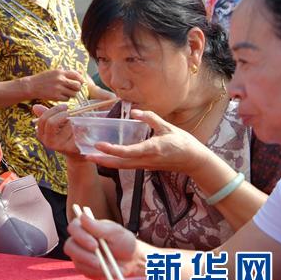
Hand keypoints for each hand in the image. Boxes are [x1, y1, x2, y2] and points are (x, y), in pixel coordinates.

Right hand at [27, 69, 83, 101]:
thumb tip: (81, 72)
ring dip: (71, 94)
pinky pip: (67, 99)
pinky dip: (65, 98)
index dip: (81, 80)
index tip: (80, 83)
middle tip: (73, 89)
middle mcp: (60, 79)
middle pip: (77, 86)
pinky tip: (60, 96)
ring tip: (66, 93)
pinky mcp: (55, 96)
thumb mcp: (54, 72)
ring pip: (73, 94)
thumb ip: (66, 72)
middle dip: (77, 88)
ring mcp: (58, 88)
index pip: (77, 75)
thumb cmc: (43, 79)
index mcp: (60, 72)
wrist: (31, 86)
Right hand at [33, 103, 83, 158]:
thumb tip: (35, 106)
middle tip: (70, 112)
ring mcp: (59, 146)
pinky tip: (82, 129)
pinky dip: (81, 127)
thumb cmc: (65, 134)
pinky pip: (76, 132)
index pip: (43, 119)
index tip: (65, 107)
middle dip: (62, 114)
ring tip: (76, 123)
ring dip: (73, 122)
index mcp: (41, 134)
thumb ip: (46, 115)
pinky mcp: (70, 148)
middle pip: (51, 123)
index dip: (54, 110)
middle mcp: (48, 142)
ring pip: (66, 126)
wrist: (77, 152)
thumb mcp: (55, 124)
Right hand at [64, 213, 144, 279]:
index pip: (73, 228)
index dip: (80, 237)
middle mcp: (78, 241)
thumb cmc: (123, 242)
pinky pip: (85, 272)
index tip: (95, 245)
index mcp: (84, 227)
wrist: (131, 260)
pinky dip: (97, 273)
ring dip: (93, 266)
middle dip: (84, 256)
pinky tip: (107, 271)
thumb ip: (98, 227)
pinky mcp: (84, 268)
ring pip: (77, 262)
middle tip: (99, 262)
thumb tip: (82, 216)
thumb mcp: (115, 232)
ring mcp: (79, 255)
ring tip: (109, 268)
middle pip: (69, 247)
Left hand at [89, 109, 207, 172]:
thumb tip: (134, 112)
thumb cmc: (183, 143)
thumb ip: (151, 118)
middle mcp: (146, 160)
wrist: (194, 161)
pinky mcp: (146, 166)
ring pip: (122, 167)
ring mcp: (146, 165)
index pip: (128, 152)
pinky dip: (115, 163)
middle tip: (86, 156)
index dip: (112, 149)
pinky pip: (127, 166)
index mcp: (152, 149)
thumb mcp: (168, 127)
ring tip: (91, 157)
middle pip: (120, 164)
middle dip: (102, 161)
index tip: (99, 144)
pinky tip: (106, 158)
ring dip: (106, 163)